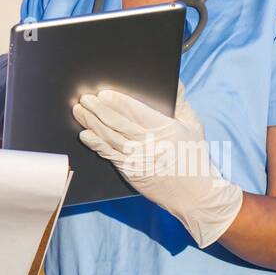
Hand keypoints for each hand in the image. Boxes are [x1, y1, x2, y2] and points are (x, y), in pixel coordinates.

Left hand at [72, 85, 242, 247]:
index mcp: (164, 129)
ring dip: (91, 123)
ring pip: (109, 137)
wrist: (196, 195)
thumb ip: (180, 101)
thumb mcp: (192, 125)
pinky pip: (109, 155)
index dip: (117, 101)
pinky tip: (85, 135)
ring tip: (79, 110)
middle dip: (98, 109)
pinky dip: (96, 144)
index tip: (104, 93)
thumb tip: (174, 80)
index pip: (135, 111)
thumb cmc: (194, 156)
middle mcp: (149, 144)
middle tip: (85, 98)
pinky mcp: (130, 172)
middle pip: (117, 123)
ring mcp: (138, 159)